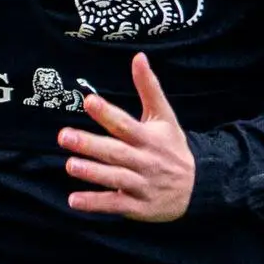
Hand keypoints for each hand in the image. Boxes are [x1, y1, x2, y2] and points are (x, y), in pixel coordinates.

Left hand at [60, 54, 193, 220]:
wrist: (198, 186)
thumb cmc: (172, 147)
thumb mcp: (165, 117)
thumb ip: (149, 88)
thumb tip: (138, 57)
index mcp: (149, 138)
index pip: (125, 124)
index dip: (107, 113)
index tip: (89, 101)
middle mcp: (145, 161)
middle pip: (116, 151)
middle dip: (90, 144)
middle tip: (64, 136)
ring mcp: (142, 184)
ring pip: (115, 178)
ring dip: (92, 173)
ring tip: (70, 164)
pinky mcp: (137, 206)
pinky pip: (114, 204)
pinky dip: (95, 203)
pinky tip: (73, 200)